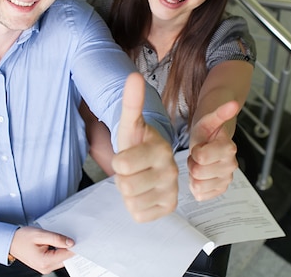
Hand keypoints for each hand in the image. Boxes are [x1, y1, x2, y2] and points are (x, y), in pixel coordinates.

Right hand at [9, 226, 73, 273]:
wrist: (11, 242)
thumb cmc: (23, 237)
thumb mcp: (41, 234)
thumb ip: (57, 238)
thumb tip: (71, 243)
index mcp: (44, 261)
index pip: (66, 255)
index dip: (75, 247)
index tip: (82, 239)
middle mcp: (45, 267)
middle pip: (65, 259)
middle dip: (71, 248)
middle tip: (74, 237)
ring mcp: (45, 268)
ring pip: (62, 259)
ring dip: (65, 250)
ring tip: (63, 239)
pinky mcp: (44, 265)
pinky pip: (56, 259)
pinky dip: (60, 252)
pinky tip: (59, 243)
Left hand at [112, 72, 177, 221]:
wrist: (151, 162)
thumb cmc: (138, 143)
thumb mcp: (131, 123)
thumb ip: (131, 101)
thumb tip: (134, 76)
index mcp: (161, 149)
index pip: (122, 164)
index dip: (119, 160)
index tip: (129, 154)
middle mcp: (171, 171)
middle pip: (125, 185)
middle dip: (123, 177)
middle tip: (133, 169)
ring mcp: (171, 191)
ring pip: (131, 201)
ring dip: (128, 192)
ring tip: (138, 179)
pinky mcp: (168, 208)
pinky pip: (139, 214)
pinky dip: (136, 206)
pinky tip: (144, 193)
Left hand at [188, 101, 239, 200]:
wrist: (213, 138)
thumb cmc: (207, 129)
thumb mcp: (208, 119)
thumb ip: (219, 114)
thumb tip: (233, 104)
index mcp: (228, 148)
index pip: (200, 158)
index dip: (194, 151)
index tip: (199, 145)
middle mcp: (231, 165)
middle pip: (197, 173)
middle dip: (193, 163)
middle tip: (198, 155)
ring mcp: (227, 178)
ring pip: (198, 186)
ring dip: (194, 175)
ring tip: (199, 163)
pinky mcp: (221, 188)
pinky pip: (201, 195)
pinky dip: (197, 186)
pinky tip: (201, 174)